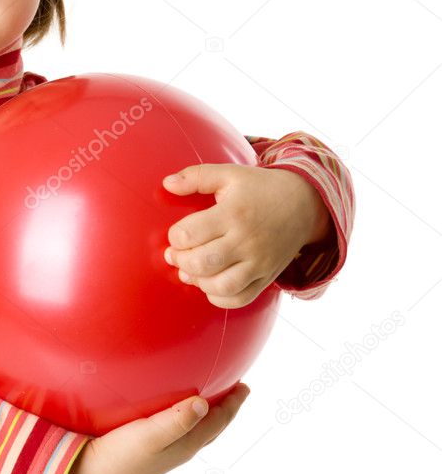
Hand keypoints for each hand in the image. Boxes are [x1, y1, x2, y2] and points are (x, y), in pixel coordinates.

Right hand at [62, 384, 250, 473]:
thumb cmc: (117, 456)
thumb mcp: (147, 437)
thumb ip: (175, 421)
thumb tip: (204, 404)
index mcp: (184, 445)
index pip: (217, 422)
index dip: (233, 404)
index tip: (245, 386)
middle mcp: (177, 450)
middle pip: (210, 428)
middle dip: (224, 409)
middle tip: (235, 389)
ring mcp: (161, 452)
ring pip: (193, 431)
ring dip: (205, 414)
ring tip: (208, 398)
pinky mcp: (145, 450)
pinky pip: (175, 431)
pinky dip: (183, 418)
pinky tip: (169, 410)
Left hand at [162, 163, 331, 308]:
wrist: (305, 204)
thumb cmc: (260, 188)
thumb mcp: (229, 174)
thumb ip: (196, 176)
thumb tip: (167, 183)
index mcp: (233, 213)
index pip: (189, 234)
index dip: (175, 237)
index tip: (178, 234)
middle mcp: (247, 240)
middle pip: (202, 263)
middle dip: (180, 260)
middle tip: (176, 254)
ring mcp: (259, 262)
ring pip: (220, 286)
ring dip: (197, 281)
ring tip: (191, 270)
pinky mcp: (267, 277)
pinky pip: (239, 299)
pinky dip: (218, 298)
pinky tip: (211, 283)